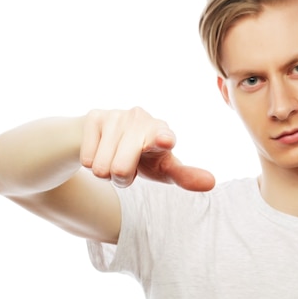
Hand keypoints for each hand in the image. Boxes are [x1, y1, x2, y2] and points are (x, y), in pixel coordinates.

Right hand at [80, 107, 214, 190]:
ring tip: (114, 159)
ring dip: (106, 172)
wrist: (109, 138)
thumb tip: (211, 183)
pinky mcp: (94, 117)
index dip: (161, 140)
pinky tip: (100, 150)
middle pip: (121, 169)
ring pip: (100, 167)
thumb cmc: (143, 156)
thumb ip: (185, 176)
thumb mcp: (163, 168)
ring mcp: (116, 115)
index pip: (162, 137)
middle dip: (121, 179)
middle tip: (128, 168)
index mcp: (162, 131)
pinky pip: (86, 158)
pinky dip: (90, 162)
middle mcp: (141, 118)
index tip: (165, 141)